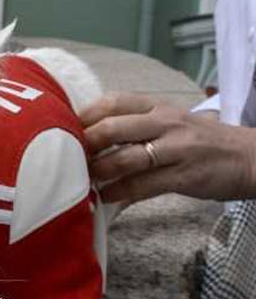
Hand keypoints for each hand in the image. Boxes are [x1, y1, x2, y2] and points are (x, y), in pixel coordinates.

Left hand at [79, 93, 255, 202]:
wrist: (250, 156)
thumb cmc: (198, 141)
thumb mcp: (168, 122)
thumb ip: (133, 125)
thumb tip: (87, 137)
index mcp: (157, 107)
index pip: (113, 102)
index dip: (84, 114)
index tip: (61, 127)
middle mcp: (165, 123)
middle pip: (114, 127)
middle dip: (85, 142)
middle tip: (64, 156)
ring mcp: (177, 148)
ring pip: (127, 156)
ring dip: (98, 170)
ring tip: (80, 179)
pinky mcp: (186, 175)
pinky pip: (145, 184)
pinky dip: (120, 191)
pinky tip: (104, 196)